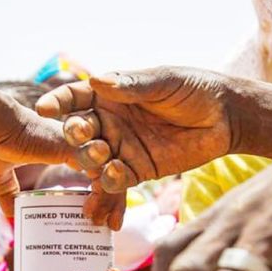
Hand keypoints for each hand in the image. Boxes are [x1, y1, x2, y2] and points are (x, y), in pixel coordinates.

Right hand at [0, 105, 125, 228]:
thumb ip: (8, 191)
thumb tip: (10, 215)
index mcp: (65, 148)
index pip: (93, 171)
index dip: (99, 195)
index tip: (96, 218)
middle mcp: (78, 144)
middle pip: (109, 173)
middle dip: (114, 202)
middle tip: (111, 225)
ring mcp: (79, 145)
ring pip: (111, 173)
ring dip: (112, 201)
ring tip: (106, 224)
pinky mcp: (76, 149)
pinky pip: (100, 173)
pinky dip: (102, 195)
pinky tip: (96, 212)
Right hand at [36, 67, 232, 193]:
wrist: (226, 119)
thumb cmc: (194, 90)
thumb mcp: (164, 82)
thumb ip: (132, 86)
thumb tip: (97, 80)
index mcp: (109, 95)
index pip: (75, 97)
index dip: (59, 102)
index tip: (45, 109)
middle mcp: (108, 122)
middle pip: (79, 133)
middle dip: (76, 137)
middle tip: (86, 138)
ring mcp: (120, 148)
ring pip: (92, 161)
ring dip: (91, 165)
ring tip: (104, 164)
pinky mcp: (136, 172)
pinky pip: (114, 183)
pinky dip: (108, 191)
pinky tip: (113, 186)